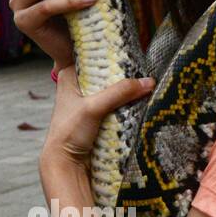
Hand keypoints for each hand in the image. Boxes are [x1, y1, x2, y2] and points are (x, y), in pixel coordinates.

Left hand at [40, 62, 154, 174]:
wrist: (66, 164)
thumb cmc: (69, 132)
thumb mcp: (93, 107)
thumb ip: (120, 93)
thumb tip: (149, 82)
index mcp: (69, 76)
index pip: (94, 57)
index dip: (112, 55)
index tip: (133, 52)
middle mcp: (78, 86)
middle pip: (106, 74)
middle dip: (123, 75)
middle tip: (144, 69)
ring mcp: (88, 102)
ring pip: (113, 90)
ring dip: (126, 92)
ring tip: (146, 83)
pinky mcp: (98, 117)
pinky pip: (116, 105)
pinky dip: (125, 105)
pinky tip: (140, 100)